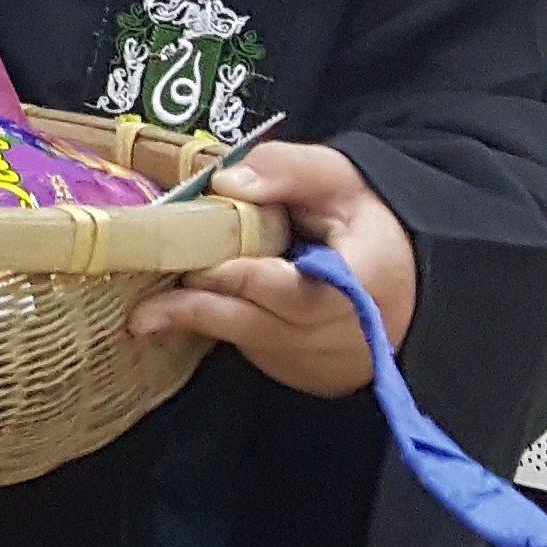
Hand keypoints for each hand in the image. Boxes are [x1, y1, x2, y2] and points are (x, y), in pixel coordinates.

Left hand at [130, 140, 417, 395]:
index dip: (247, 281)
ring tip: (145, 315)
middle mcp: (353, 333)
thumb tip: (227, 183)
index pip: (302, 294)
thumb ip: (287, 171)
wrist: (402, 274)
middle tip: (144, 309)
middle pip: (267, 325)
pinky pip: (259, 353)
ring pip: (256, 344)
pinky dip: (223, 331)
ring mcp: (332, 361)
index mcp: (369, 279)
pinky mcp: (311, 375)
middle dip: (202, 309)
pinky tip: (182, 314)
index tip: (199, 268)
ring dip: (202, 323)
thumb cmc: (363, 220)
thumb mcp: (337, 178)